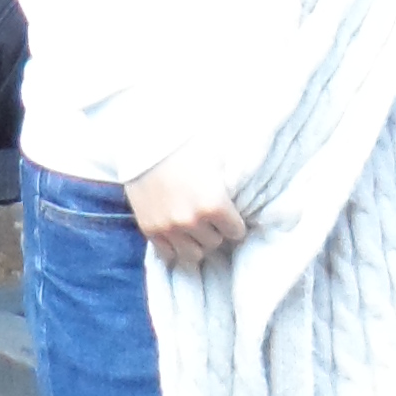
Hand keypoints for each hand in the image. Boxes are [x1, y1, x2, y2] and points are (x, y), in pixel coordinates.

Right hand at [129, 140, 247, 265]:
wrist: (147, 142)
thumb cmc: (187, 145)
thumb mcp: (218, 159)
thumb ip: (233, 182)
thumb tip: (248, 193)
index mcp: (214, 204)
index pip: (236, 231)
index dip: (234, 222)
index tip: (230, 217)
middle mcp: (192, 221)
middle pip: (215, 243)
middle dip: (215, 231)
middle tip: (210, 219)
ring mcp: (169, 228)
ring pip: (193, 254)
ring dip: (196, 242)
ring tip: (194, 228)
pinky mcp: (150, 230)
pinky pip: (168, 254)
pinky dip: (175, 246)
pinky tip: (176, 233)